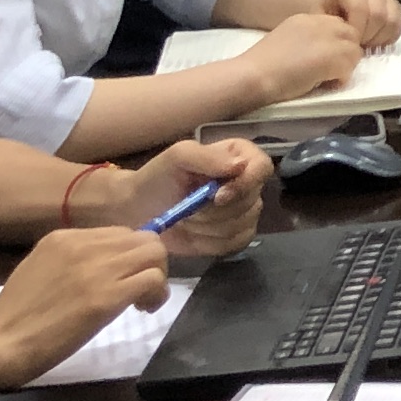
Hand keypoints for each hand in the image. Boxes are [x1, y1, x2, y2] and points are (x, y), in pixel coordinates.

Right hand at [0, 225, 174, 380]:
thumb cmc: (16, 317)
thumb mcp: (42, 270)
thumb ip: (72, 261)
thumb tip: (105, 266)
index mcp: (64, 237)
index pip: (120, 233)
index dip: (130, 256)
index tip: (125, 279)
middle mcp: (83, 245)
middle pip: (143, 238)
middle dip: (150, 264)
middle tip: (139, 292)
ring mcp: (96, 269)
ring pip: (154, 253)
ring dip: (157, 278)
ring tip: (141, 303)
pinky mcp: (106, 297)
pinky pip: (153, 279)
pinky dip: (157, 294)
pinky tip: (142, 310)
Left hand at [95, 137, 271, 263]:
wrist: (139, 210)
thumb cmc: (158, 178)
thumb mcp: (178, 157)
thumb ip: (208, 158)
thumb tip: (240, 166)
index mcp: (239, 156)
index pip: (262, 168)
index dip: (244, 185)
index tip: (217, 197)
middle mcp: (247, 183)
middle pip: (252, 201)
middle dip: (215, 210)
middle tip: (188, 207)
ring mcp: (244, 211)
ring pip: (243, 225)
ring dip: (208, 227)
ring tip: (186, 218)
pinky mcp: (235, 237)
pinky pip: (235, 244)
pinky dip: (210, 243)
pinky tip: (193, 233)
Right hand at [244, 12, 370, 101]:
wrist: (252, 75)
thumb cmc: (260, 68)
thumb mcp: (285, 43)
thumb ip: (305, 43)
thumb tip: (321, 56)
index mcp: (305, 19)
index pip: (336, 25)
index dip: (334, 45)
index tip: (322, 61)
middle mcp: (319, 23)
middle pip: (350, 35)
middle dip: (343, 54)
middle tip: (326, 72)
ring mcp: (328, 38)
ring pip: (354, 52)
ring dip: (343, 67)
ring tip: (322, 79)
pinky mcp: (333, 57)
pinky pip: (349, 68)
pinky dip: (339, 79)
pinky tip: (321, 84)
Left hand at [327, 0, 400, 52]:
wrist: (334, 9)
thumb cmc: (325, 16)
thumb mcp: (319, 19)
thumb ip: (329, 27)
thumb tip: (341, 44)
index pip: (360, 8)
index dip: (356, 29)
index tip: (349, 43)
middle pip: (378, 15)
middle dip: (369, 36)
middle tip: (358, 46)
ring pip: (392, 21)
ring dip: (380, 38)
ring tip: (366, 44)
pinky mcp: (395, 6)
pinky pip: (399, 25)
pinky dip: (389, 38)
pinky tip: (376, 42)